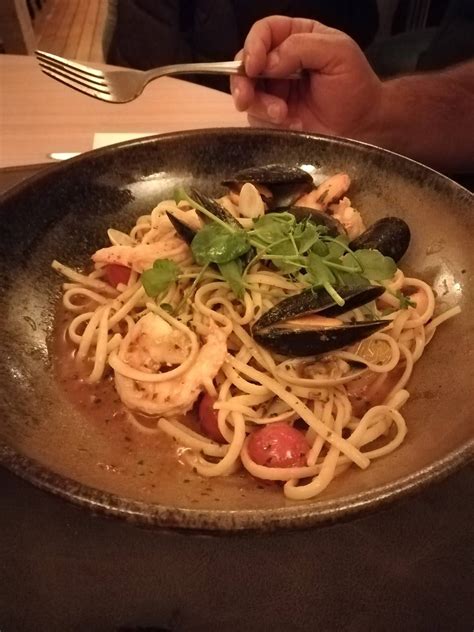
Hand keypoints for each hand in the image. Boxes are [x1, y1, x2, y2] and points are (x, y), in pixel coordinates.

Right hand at [231, 16, 382, 138]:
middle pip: (244, 62)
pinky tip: (289, 123)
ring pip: (246, 92)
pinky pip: (256, 117)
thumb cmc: (354, 85)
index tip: (254, 66)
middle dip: (241, 80)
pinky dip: (267, 121)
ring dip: (258, 104)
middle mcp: (280, 62)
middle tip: (246, 98)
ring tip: (282, 115)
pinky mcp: (273, 118)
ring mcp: (274, 91)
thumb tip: (268, 62)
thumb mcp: (338, 53)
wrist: (362, 125)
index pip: (264, 32)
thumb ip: (302, 47)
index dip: (253, 46)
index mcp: (296, 37)